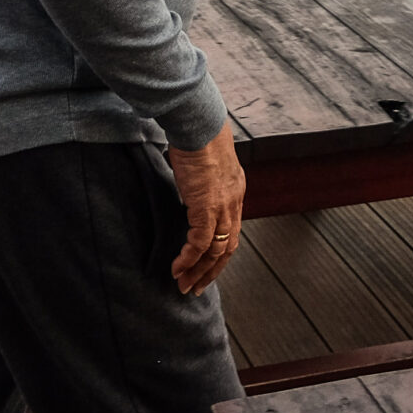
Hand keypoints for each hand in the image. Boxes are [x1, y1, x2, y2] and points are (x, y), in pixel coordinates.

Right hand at [166, 118, 245, 294]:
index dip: (219, 252)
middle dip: (211, 271)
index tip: (206, 266)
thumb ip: (203, 178)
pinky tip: (177, 269)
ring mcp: (222, 207)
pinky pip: (199, 243)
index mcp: (235, 192)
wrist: (199, 125)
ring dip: (199, 271)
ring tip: (184, 285)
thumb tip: (191, 180)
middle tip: (196, 287)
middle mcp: (233, 203)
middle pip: (228, 248)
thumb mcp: (206, 162)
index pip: (231, 231)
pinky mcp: (206, 208)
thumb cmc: (199, 136)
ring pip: (216, 251)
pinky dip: (188, 259)